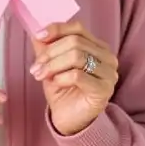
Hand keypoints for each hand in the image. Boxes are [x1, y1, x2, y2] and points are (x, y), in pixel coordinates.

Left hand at [31, 21, 119, 135]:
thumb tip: (36, 32)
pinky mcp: (104, 90)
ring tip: (40, 75)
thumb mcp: (51, 64)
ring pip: (77, 57)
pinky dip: (61, 77)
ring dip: (53, 65)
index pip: (78, 28)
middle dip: (50, 53)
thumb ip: (46, 47)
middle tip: (36, 66)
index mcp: (97, 47)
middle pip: (75, 42)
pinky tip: (55, 83)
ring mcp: (109, 74)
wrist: (68, 117)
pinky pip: (78, 75)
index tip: (38, 37)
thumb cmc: (63, 89)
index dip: (56, 30)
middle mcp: (107, 57)